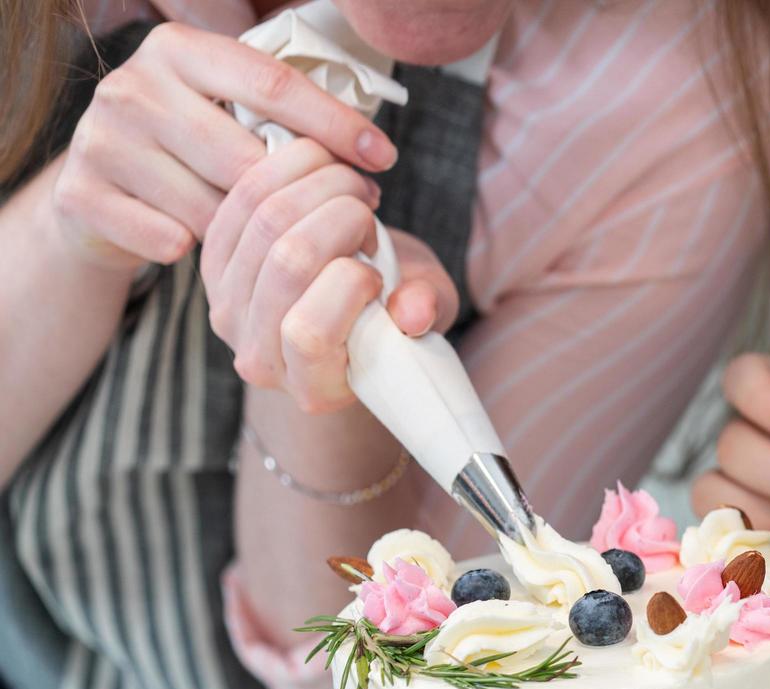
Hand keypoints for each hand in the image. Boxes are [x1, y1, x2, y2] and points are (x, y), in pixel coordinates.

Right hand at [51, 21, 396, 271]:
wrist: (99, 198)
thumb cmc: (189, 154)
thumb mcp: (228, 116)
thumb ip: (281, 118)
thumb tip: (369, 151)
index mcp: (179, 52)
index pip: (272, 84)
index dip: (335, 123)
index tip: (384, 156)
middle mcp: (133, 86)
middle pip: (245, 157)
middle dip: (302, 194)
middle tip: (343, 214)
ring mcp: (101, 140)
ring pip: (212, 207)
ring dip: (248, 234)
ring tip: (263, 237)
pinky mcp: (81, 195)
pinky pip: (171, 240)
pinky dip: (195, 250)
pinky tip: (198, 245)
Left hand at [201, 141, 457, 411]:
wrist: (348, 313)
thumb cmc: (392, 321)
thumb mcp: (424, 322)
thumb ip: (424, 314)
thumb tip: (414, 310)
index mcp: (313, 387)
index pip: (310, 332)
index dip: (353, 283)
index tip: (379, 272)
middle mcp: (258, 354)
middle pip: (288, 261)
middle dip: (343, 216)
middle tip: (370, 211)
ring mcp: (228, 307)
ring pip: (263, 219)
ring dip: (318, 183)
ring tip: (350, 188)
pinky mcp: (213, 261)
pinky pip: (240, 197)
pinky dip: (286, 167)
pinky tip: (319, 168)